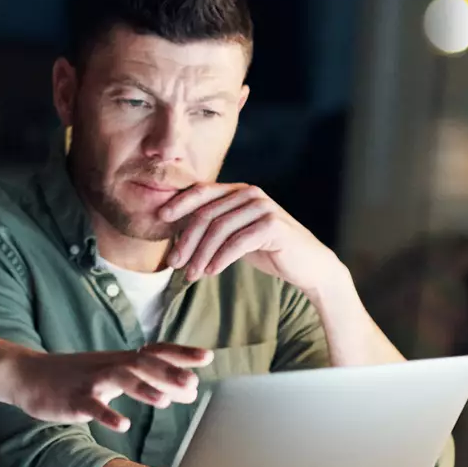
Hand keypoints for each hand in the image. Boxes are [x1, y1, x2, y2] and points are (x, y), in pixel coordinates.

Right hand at [8, 344, 211, 431]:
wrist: (28, 375)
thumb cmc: (77, 377)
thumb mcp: (114, 374)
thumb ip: (149, 381)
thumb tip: (191, 389)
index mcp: (121, 360)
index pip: (155, 351)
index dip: (180, 353)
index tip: (207, 356)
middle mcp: (108, 366)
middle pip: (141, 364)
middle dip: (167, 373)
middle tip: (192, 384)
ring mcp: (90, 381)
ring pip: (118, 380)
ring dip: (142, 389)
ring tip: (163, 401)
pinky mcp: (72, 399)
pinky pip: (91, 406)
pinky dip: (107, 415)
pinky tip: (123, 425)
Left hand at [157, 183, 344, 293]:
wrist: (308, 265)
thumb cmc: (267, 250)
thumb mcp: (234, 236)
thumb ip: (212, 229)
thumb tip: (175, 237)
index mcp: (238, 191)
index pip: (202, 192)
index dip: (179, 204)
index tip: (160, 219)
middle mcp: (250, 193)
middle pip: (206, 214)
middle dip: (186, 240)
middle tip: (174, 264)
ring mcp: (263, 207)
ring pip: (219, 229)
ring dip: (201, 255)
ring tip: (191, 275)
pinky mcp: (273, 225)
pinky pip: (238, 242)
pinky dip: (221, 258)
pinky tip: (211, 272)